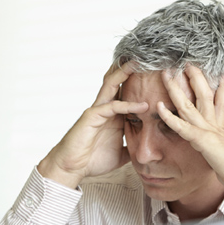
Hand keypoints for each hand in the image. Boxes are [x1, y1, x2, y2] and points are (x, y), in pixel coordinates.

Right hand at [37, 62, 148, 189]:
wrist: (71, 168)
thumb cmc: (92, 160)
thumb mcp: (121, 154)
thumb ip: (133, 148)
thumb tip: (148, 151)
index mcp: (112, 114)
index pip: (125, 91)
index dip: (136, 81)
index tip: (151, 71)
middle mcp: (104, 108)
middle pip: (116, 81)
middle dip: (129, 67)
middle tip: (144, 55)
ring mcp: (97, 110)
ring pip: (111, 85)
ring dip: (124, 73)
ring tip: (138, 63)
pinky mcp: (92, 117)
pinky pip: (112, 107)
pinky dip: (129, 105)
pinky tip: (143, 105)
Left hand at [156, 66, 223, 196]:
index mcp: (222, 125)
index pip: (222, 100)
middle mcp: (215, 124)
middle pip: (205, 94)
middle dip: (196, 77)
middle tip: (187, 63)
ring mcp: (208, 130)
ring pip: (189, 104)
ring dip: (176, 89)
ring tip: (167, 74)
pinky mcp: (201, 140)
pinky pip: (182, 127)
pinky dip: (169, 117)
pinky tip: (159, 106)